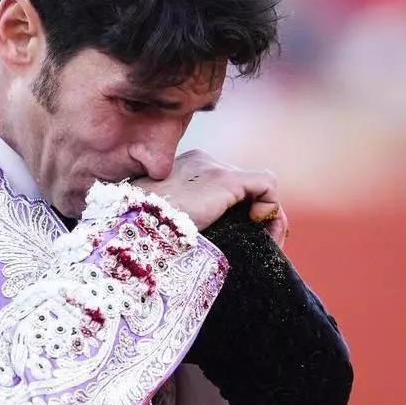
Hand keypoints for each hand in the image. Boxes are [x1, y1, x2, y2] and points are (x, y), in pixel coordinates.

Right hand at [133, 150, 288, 241]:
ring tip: (264, 241)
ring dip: (266, 217)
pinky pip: (266, 186)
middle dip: (252, 215)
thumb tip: (193, 234)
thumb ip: (179, 217)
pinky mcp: (226, 180)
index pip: (222, 186)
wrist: (134, 225)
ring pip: (258, 189)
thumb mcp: (159, 219)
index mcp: (182, 170)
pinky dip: (271, 207)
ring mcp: (214, 169)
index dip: (235, 210)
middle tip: (258, 241)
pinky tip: (259, 227)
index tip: (239, 234)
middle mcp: (201, 163)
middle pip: (243, 188)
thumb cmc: (141, 230)